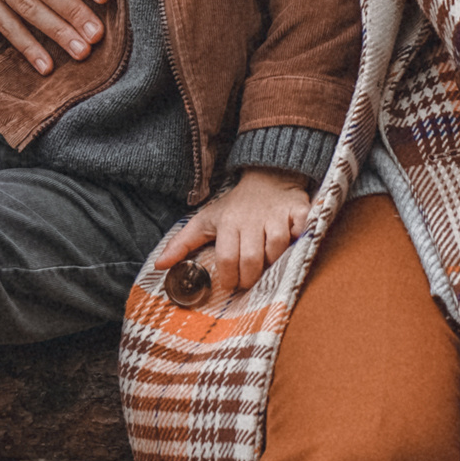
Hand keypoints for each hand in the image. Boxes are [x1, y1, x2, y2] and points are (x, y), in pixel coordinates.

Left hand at [156, 167, 313, 299]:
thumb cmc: (235, 205)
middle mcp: (252, 219)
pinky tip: (294, 242)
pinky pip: (301, 230)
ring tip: (268, 265)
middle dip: (250, 276)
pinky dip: (299, 238)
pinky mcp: (297, 210)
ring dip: (273, 261)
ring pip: (276, 247)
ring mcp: (276, 214)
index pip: (227, 258)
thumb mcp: (205, 220)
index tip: (231, 285)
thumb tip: (158, 266)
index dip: (229, 277)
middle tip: (249, 281)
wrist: (268, 175)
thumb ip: (182, 243)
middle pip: (252, 257)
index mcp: (228, 223)